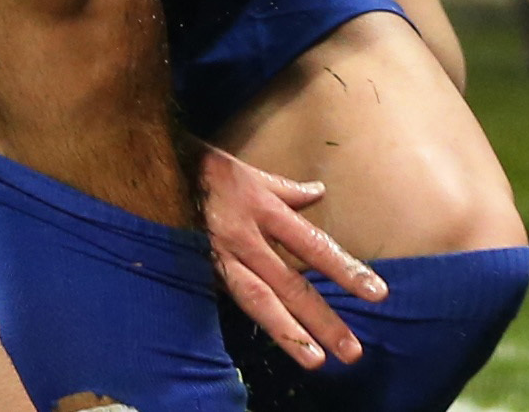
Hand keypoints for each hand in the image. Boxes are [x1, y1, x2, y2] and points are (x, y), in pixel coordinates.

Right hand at [198, 145, 383, 370]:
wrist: (153, 167)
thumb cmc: (207, 169)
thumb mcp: (251, 171)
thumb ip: (286, 188)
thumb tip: (319, 192)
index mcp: (263, 207)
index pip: (313, 245)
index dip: (344, 270)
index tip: (376, 293)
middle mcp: (246, 237)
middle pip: (290, 284)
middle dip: (322, 319)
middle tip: (352, 350)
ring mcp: (222, 257)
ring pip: (258, 301)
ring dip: (289, 334)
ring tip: (316, 361)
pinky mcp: (203, 269)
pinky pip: (233, 299)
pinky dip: (256, 320)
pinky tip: (277, 342)